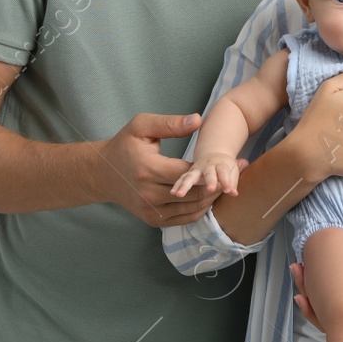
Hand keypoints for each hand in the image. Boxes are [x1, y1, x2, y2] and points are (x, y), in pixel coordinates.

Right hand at [96, 112, 245, 227]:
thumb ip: (170, 123)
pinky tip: (211, 196)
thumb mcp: (142, 126)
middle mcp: (148, 194)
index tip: (230, 161)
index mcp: (147, 169)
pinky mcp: (153, 221)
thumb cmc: (125, 145)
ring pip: (193, 208)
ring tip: (230, 184)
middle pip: (194, 194)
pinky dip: (201, 208)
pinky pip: (185, 218)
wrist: (103, 173)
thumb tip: (198, 120)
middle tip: (239, 172)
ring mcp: (150, 211)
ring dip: (213, 198)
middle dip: (219, 184)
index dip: (211, 169)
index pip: (188, 173)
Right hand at [171, 152, 241, 197]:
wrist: (213, 157)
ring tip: (179, 194)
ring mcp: (195, 170)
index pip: (223, 172)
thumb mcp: (233, 171)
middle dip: (209, 181)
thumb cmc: (224, 166)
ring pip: (189, 177)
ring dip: (184, 185)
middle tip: (210, 189)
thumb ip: (232, 182)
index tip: (229, 190)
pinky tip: (173, 193)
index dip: (226, 181)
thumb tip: (234, 193)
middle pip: (208, 173)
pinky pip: (181, 180)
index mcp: (220, 164)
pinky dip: (177, 186)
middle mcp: (206, 166)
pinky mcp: (188, 175)